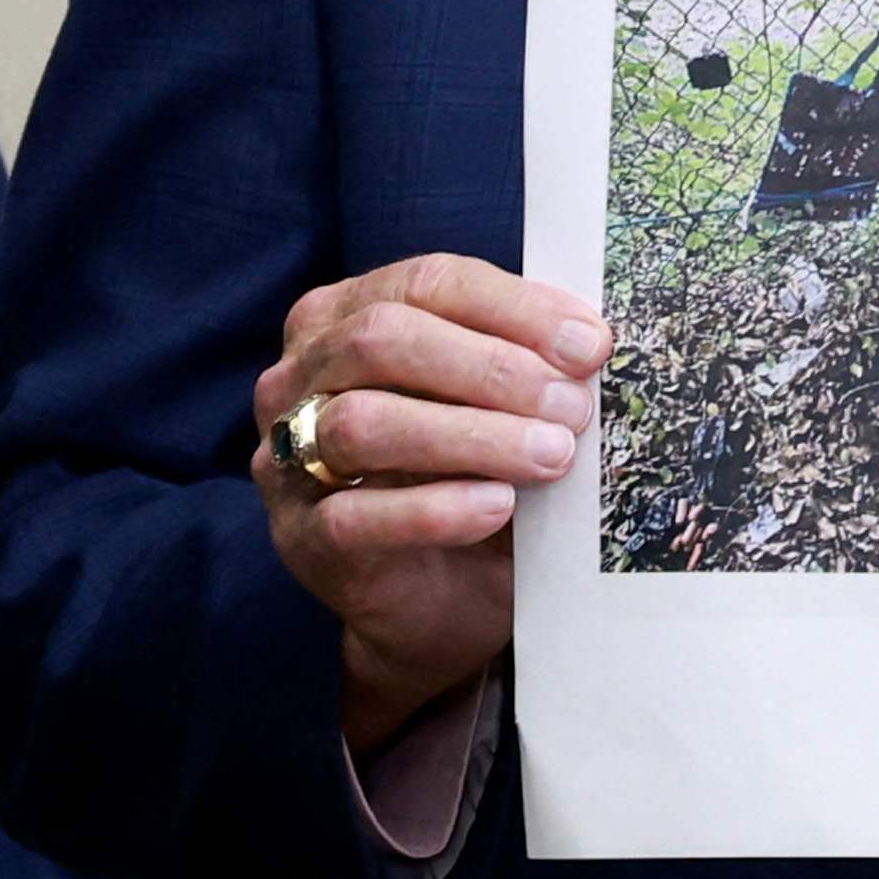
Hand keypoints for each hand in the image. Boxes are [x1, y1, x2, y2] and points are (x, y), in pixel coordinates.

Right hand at [255, 253, 603, 748]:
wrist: (442, 596)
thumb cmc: (473, 474)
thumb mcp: (502, 405)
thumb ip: (528, 363)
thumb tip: (589, 340)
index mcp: (347, 316)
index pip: (427, 282)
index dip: (513, 308)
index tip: (591, 345)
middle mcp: (300, 376)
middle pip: (382, 339)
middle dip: (492, 369)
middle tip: (573, 407)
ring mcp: (287, 457)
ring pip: (362, 423)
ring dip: (471, 435)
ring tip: (552, 456)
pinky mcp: (299, 538)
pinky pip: (354, 516)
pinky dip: (432, 508)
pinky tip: (496, 507)